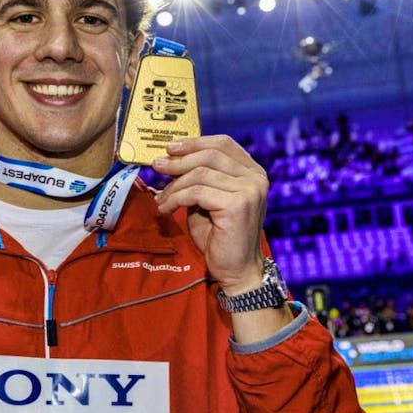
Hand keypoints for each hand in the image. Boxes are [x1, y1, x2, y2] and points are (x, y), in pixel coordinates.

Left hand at [151, 135, 268, 292]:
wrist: (235, 271)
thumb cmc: (220, 237)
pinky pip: (196, 192)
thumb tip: (169, 161)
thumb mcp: (207, 201)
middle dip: (179, 160)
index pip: (223, 143)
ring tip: (161, 198)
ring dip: (174, 186)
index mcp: (252, 172)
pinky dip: (175, 199)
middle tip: (157, 166)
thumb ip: (198, 179)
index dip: (195, 142)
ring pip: (200, 174)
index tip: (171, 147)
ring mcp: (249, 190)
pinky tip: (166, 209)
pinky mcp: (238, 205)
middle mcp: (255, 178)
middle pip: (210, 155)